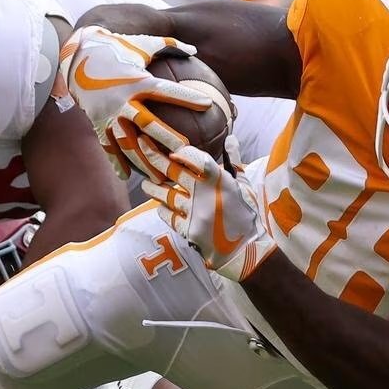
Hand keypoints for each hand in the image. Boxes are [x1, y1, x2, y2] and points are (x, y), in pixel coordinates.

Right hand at [60, 27, 220, 178]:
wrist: (76, 55)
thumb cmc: (116, 48)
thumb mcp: (141, 44)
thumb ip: (169, 45)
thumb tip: (194, 49)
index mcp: (136, 81)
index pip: (165, 90)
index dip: (186, 97)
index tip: (207, 104)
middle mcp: (122, 100)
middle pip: (147, 122)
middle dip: (166, 137)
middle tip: (186, 150)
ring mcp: (109, 114)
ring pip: (128, 142)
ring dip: (144, 160)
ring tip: (161, 175)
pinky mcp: (98, 123)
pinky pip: (107, 146)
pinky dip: (115, 162)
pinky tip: (125, 177)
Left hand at [140, 146, 277, 280]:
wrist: (246, 249)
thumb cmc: (246, 214)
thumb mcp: (244, 186)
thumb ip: (234, 161)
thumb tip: (230, 139)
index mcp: (222, 181)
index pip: (198, 159)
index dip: (183, 152)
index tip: (172, 150)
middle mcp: (206, 195)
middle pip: (175, 172)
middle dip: (156, 158)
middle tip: (142, 147)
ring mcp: (195, 213)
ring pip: (166, 195)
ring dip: (153, 188)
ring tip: (146, 184)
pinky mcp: (189, 230)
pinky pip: (168, 216)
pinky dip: (163, 209)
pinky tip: (160, 206)